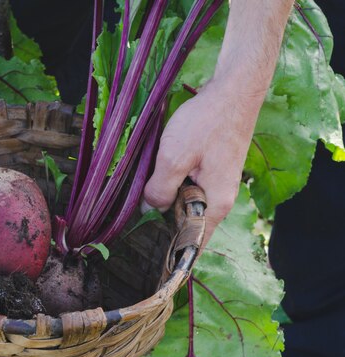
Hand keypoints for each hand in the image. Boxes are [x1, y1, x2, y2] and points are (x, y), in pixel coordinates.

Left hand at [142, 80, 262, 245]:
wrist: (233, 90)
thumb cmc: (207, 123)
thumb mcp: (174, 157)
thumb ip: (160, 189)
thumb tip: (149, 210)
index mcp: (215, 204)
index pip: (193, 242)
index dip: (172, 251)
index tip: (150, 255)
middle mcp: (220, 198)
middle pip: (187, 222)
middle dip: (163, 222)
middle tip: (134, 220)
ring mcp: (216, 183)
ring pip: (185, 202)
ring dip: (165, 199)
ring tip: (141, 196)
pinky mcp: (211, 169)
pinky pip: (188, 185)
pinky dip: (172, 183)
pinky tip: (156, 174)